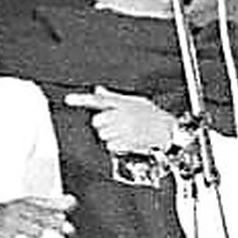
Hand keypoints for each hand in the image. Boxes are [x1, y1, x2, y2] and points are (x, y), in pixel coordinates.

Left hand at [64, 87, 179, 155]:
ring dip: (110, 136)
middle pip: (97, 122)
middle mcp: (121, 116)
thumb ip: (114, 97)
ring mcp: (123, 130)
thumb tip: (98, 90)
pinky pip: (110, 146)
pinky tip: (127, 141)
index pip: (98, 100)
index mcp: (122, 103)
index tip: (68, 99)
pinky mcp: (126, 143)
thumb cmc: (152, 116)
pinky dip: (116, 146)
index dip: (81, 99)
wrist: (169, 131)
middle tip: (115, 125)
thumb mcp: (135, 101)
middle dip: (102, 125)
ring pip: (103, 135)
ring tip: (124, 133)